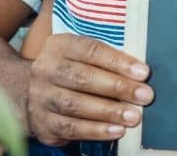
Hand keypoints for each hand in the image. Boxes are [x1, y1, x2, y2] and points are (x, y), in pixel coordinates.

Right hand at [28, 33, 152, 144]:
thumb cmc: (72, 69)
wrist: (31, 91)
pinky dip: (95, 131)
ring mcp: (41, 97)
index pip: (91, 50)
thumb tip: (141, 74)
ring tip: (134, 116)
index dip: (118, 61)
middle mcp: (46, 69)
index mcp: (60, 46)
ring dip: (108, 112)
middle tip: (144, 96)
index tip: (143, 73)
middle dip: (117, 87)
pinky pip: (70, 128)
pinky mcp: (42, 122)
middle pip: (83, 78)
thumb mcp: (83, 55)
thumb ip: (107, 59)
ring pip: (75, 104)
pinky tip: (116, 130)